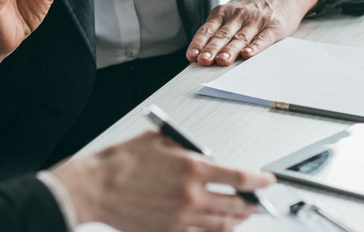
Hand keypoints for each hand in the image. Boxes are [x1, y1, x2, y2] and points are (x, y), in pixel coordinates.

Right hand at [52, 131, 273, 230]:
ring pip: (223, 225)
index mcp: (190, 168)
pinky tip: (219, 228)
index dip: (259, 180)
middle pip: (236, 205)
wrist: (96, 188)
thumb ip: (184, 146)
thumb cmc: (121, 162)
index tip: (267, 179)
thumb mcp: (156, 140)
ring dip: (238, 220)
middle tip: (261, 202)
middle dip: (253, 204)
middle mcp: (191, 196)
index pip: (238, 176)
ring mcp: (182, 218)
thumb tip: (202, 154)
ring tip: (244, 215)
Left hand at [186, 0, 321, 66]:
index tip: (191, 56)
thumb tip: (203, 48)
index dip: (199, 43)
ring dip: (230, 50)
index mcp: (224, 12)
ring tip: (221, 61)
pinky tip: (248, 54)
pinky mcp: (274, 26)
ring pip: (240, 37)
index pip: (208, 29)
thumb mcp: (234, 9)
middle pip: (222, 35)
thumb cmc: (254, 4)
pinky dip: (255, 47)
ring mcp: (256, 20)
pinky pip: (263, 38)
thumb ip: (221, 26)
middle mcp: (238, 15)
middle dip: (211, 49)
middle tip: (203, 61)